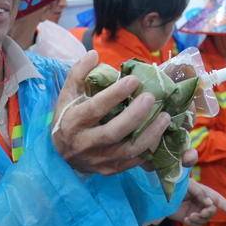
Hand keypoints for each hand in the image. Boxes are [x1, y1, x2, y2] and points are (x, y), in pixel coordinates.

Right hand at [52, 51, 169, 174]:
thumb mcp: (68, 95)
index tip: (133, 80)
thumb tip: (94, 54)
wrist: (60, 156)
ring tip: (164, 117)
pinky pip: (135, 163)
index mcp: (73, 122)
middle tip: (151, 97)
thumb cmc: (68, 118)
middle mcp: (85, 144)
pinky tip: (161, 135)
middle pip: (113, 132)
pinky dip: (150, 150)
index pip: (95, 108)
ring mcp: (99, 160)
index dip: (115, 94)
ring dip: (150, 134)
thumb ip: (79, 74)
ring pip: (128, 151)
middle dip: (135, 115)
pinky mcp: (111, 170)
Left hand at [170, 181, 225, 225]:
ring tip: (191, 216)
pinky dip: (193, 223)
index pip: (217, 199)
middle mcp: (201, 203)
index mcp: (203, 193)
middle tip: (201, 212)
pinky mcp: (188, 218)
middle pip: (212, 211)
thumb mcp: (189, 185)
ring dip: (200, 219)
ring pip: (204, 220)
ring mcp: (195, 211)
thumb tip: (209, 203)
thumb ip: (200, 193)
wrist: (161, 194)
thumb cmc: (176, 185)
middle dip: (208, 213)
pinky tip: (187, 219)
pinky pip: (196, 225)